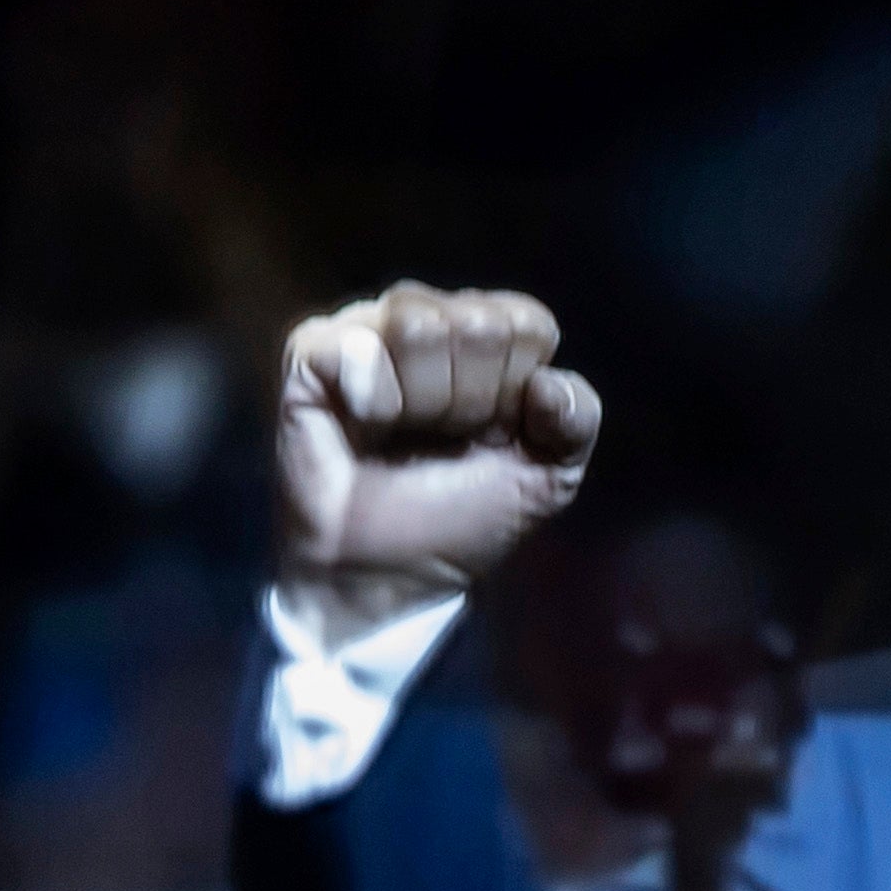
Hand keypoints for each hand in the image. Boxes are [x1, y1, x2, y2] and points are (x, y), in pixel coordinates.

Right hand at [272, 283, 603, 645]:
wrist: (383, 574)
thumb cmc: (461, 517)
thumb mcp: (546, 480)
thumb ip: (576, 422)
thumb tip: (549, 382)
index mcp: (492, 333)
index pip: (528, 324)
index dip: (516, 391)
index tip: (495, 433)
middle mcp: (432, 316)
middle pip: (476, 324)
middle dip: (470, 401)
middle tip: (444, 440)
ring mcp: (368, 328)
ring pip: (415, 324)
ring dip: (422, 401)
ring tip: (403, 436)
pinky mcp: (313, 352)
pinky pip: (354, 346)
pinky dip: (371, 399)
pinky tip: (363, 426)